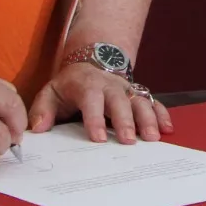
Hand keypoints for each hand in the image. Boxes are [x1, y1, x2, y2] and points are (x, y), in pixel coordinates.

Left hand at [29, 62, 173, 143]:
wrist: (90, 64)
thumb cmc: (69, 86)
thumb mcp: (50, 92)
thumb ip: (42, 110)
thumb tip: (37, 130)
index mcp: (87, 85)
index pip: (91, 100)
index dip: (94, 118)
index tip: (97, 138)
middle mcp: (110, 85)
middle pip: (120, 101)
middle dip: (125, 121)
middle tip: (129, 141)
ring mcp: (127, 89)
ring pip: (140, 100)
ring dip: (148, 119)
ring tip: (153, 138)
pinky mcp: (138, 94)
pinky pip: (153, 101)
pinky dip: (161, 114)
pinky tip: (167, 129)